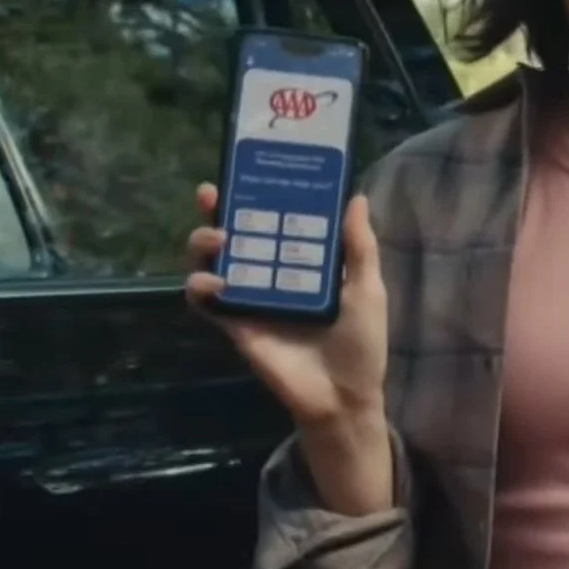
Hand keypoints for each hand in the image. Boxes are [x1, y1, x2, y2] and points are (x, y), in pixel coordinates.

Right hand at [183, 182, 387, 425]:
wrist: (344, 397)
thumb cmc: (360, 343)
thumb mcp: (366, 289)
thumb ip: (359, 247)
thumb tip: (355, 197)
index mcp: (301, 262)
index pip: (273, 220)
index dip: (258, 195)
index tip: (250, 170)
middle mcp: (270, 274)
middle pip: (234, 234)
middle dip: (217, 211)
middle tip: (212, 194)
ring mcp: (249, 298)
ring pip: (212, 261)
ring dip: (204, 243)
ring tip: (219, 238)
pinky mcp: (235, 325)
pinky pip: (205, 302)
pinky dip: (202, 287)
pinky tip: (214, 281)